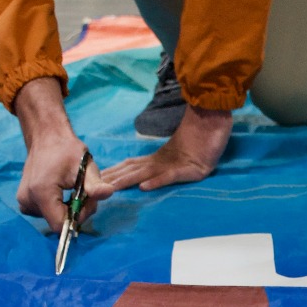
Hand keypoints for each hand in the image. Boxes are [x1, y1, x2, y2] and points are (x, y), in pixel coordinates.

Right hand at [13, 77, 113, 232]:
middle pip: (57, 222)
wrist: (47, 138)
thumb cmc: (67, 151)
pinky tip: (61, 192)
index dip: (77, 217)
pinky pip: (45, 214)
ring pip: (52, 219)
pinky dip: (57, 207)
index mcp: (41, 192)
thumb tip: (109, 192)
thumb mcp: (85, 166)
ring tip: (72, 189)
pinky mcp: (24, 202)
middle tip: (83, 192)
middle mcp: (27, 200)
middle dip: (75, 212)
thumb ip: (95, 184)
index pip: (60, 225)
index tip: (85, 201)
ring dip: (67, 209)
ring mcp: (23, 202)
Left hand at [105, 105, 231, 191]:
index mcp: (158, 159)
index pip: (130, 167)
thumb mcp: (181, 153)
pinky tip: (145, 187)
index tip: (94, 179)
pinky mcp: (190, 168)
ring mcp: (175, 164)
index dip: (112, 173)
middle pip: (132, 171)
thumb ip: (165, 164)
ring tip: (109, 188)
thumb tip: (147, 176)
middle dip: (112, 180)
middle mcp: (161, 161)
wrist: (217, 117)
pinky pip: (172, 176)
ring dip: (127, 181)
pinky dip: (158, 181)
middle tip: (90, 187)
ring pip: (146, 173)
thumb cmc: (202, 134)